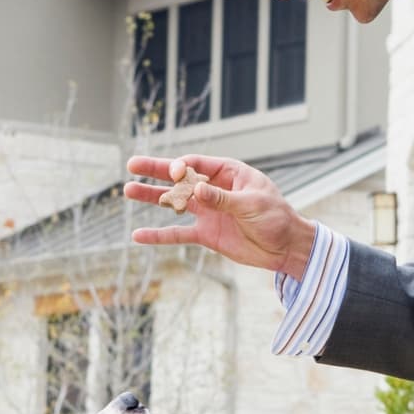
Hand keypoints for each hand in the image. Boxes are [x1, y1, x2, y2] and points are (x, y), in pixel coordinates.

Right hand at [125, 153, 315, 279]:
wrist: (286, 248)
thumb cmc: (277, 217)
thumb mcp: (252, 204)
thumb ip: (223, 199)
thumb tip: (197, 192)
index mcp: (229, 173)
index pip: (198, 165)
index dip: (182, 167)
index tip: (174, 172)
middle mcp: (214, 189)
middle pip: (180, 178)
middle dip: (155, 172)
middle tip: (131, 165)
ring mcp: (208, 212)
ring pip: (175, 202)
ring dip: (152, 197)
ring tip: (127, 190)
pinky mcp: (206, 234)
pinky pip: (178, 234)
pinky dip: (159, 235)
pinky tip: (138, 235)